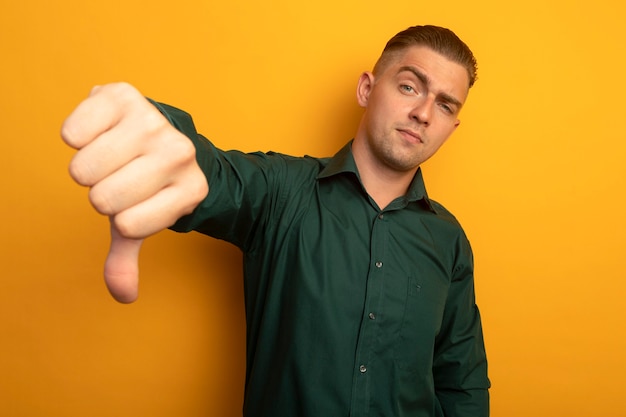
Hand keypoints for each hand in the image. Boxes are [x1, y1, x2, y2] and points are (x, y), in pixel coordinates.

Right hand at [61, 83, 207, 302]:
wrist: (159, 131)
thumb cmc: (149, 182)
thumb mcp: (142, 220)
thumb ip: (128, 258)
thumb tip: (124, 296)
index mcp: (192, 189)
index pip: (127, 225)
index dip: (122, 217)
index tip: (140, 201)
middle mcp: (180, 153)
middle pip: (102, 197)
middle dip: (103, 192)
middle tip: (123, 176)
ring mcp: (154, 122)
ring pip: (83, 168)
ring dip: (89, 167)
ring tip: (114, 155)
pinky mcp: (123, 95)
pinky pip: (71, 132)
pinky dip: (76, 136)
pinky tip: (102, 131)